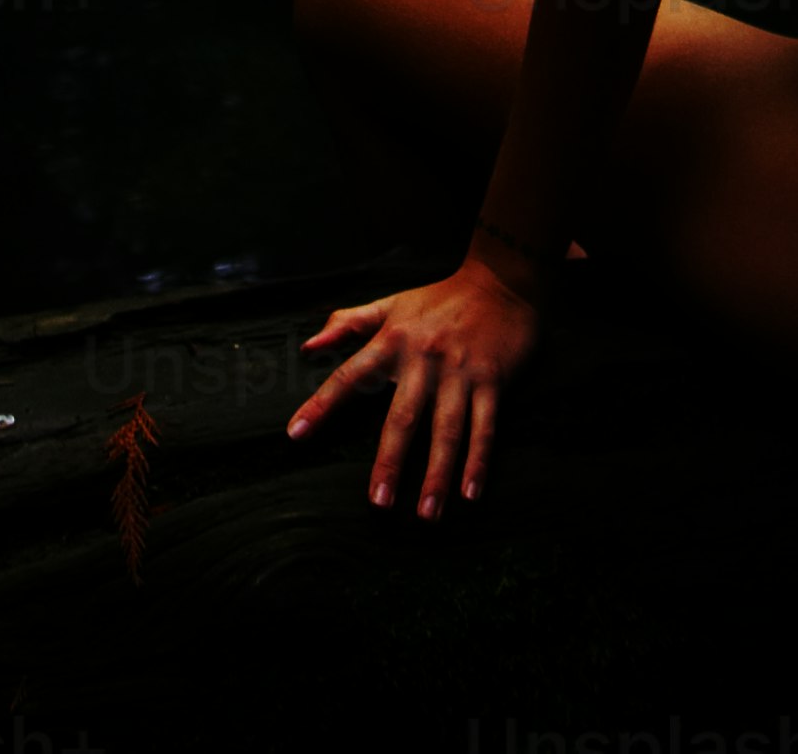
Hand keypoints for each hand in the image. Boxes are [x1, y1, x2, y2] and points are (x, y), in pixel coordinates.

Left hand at [286, 247, 544, 517]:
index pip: (349, 376)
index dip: (321, 404)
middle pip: (403, 417)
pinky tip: (471, 495)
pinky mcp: (493, 381)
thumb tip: (307, 347)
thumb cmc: (439, 299)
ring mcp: (460, 372)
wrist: (501, 281)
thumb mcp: (391, 304)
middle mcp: (424, 359)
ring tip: (426, 515)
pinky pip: (485, 428)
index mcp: (393, 341)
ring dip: (437, 475)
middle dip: (390, 462)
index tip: (296, 434)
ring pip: (446, 430)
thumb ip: (349, 324)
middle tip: (378, 503)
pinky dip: (478, 462)